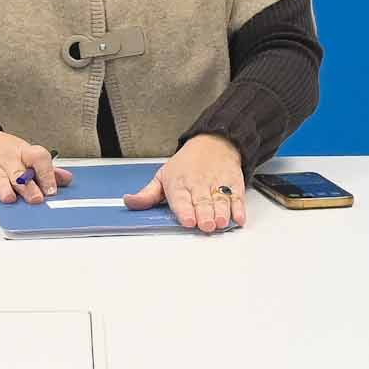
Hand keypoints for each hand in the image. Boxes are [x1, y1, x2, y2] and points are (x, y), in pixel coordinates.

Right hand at [0, 128, 68, 204]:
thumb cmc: (3, 150)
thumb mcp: (25, 154)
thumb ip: (45, 169)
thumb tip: (67, 179)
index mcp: (22, 152)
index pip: (38, 157)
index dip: (46, 173)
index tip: (52, 190)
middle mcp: (6, 158)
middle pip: (18, 172)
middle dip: (27, 186)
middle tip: (36, 199)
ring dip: (3, 188)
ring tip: (10, 199)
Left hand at [123, 134, 246, 233]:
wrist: (214, 142)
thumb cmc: (186, 164)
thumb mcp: (163, 175)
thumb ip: (147, 195)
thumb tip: (129, 202)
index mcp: (179, 184)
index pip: (181, 199)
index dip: (185, 211)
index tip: (188, 220)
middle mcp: (199, 185)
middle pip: (202, 202)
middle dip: (205, 215)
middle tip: (206, 225)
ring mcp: (217, 185)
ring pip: (220, 201)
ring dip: (221, 212)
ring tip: (220, 222)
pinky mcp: (233, 186)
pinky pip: (237, 198)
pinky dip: (239, 208)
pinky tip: (238, 217)